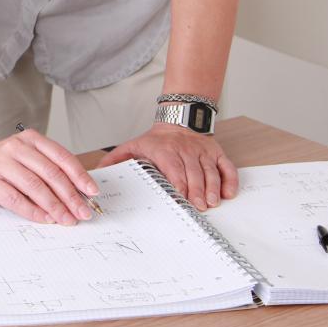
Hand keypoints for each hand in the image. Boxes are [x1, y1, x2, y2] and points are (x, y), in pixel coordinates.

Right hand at [0, 131, 99, 225]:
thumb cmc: (1, 163)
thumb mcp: (26, 158)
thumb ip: (48, 170)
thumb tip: (78, 194)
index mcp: (30, 139)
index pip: (61, 157)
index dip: (79, 176)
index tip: (92, 192)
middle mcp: (16, 148)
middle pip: (50, 173)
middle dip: (71, 196)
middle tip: (82, 212)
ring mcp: (1, 163)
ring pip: (35, 186)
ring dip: (55, 206)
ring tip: (66, 219)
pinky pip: (15, 199)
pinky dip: (33, 211)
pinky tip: (45, 218)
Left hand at [96, 123, 238, 210]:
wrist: (178, 119)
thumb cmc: (156, 141)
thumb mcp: (133, 146)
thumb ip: (116, 159)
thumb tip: (98, 172)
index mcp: (164, 150)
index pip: (172, 167)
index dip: (178, 183)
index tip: (180, 196)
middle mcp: (185, 150)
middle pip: (193, 172)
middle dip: (196, 190)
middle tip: (199, 207)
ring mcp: (202, 152)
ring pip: (209, 171)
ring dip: (212, 188)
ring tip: (212, 203)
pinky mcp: (216, 153)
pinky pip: (226, 166)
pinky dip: (229, 180)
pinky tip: (229, 193)